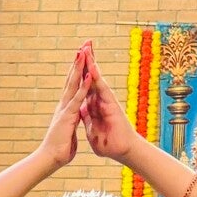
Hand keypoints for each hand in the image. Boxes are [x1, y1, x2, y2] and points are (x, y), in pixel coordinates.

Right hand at [39, 47, 88, 167]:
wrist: (49, 160)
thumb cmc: (58, 150)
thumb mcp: (67, 133)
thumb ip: (70, 124)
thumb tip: (71, 122)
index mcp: (66, 109)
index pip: (72, 86)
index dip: (78, 71)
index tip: (82, 56)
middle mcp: (63, 105)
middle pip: (72, 79)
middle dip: (78, 62)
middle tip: (83, 45)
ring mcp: (65, 109)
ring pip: (73, 84)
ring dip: (79, 67)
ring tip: (83, 51)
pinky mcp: (68, 116)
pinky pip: (77, 98)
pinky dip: (83, 86)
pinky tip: (88, 74)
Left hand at [78, 43, 136, 160]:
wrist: (121, 151)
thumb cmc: (108, 143)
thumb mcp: (92, 130)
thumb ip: (88, 119)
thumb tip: (83, 111)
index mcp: (93, 106)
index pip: (85, 86)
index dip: (80, 74)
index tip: (75, 61)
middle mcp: (100, 100)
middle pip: (91, 78)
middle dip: (87, 62)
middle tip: (84, 45)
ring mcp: (106, 101)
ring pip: (96, 79)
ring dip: (91, 64)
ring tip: (86, 49)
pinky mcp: (111, 104)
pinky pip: (101, 89)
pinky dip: (96, 78)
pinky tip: (91, 67)